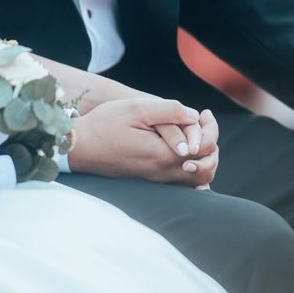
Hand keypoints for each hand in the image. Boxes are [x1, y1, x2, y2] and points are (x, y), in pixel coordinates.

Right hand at [69, 99, 218, 186]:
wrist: (81, 147)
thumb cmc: (105, 125)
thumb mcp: (137, 109)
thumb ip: (169, 112)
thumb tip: (195, 116)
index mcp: (163, 156)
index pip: (205, 148)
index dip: (212, 129)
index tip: (204, 113)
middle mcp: (163, 173)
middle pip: (207, 168)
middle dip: (212, 145)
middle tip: (204, 124)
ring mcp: (157, 180)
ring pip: (197, 180)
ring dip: (203, 157)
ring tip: (195, 136)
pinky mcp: (151, 180)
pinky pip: (183, 184)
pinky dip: (192, 169)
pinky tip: (185, 152)